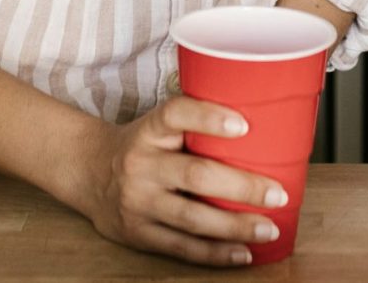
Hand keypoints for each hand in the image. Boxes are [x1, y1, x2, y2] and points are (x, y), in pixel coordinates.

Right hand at [81, 96, 288, 266]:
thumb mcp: (160, 122)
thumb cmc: (144, 142)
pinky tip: (244, 253)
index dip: (209, 118)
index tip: (244, 125)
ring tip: (269, 228)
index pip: (177, 114)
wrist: (90, 172)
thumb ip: (195, 121)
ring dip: (235, 227)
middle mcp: (142, 164)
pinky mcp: (139, 234)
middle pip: (195, 175)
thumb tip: (263, 117)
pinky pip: (182, 248)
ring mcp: (139, 202)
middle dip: (241, 187)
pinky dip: (215, 253)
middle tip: (277, 193)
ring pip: (192, 218)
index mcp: (150, 128)